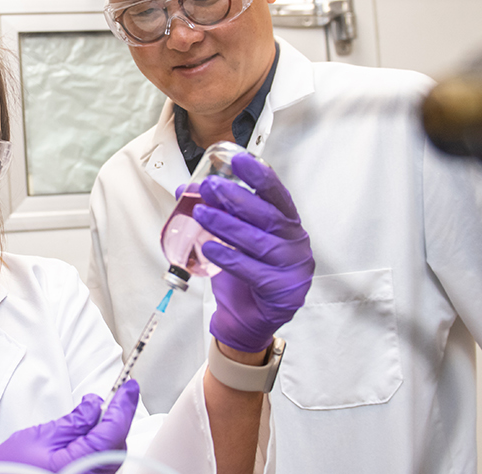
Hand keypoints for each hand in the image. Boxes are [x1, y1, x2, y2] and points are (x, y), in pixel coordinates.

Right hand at [0, 380, 139, 472]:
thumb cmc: (9, 468)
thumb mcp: (38, 438)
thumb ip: (72, 423)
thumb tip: (94, 405)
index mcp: (74, 466)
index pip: (111, 433)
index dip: (123, 407)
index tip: (129, 387)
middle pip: (116, 445)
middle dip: (118, 418)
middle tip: (118, 395)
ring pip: (112, 455)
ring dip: (111, 431)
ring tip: (100, 412)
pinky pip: (103, 464)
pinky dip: (103, 445)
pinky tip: (93, 433)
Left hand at [194, 153, 314, 352]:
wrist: (247, 320)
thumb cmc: (243, 275)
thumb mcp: (229, 238)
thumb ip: (216, 213)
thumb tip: (185, 190)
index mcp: (287, 225)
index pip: (277, 195)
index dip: (260, 176)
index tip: (239, 160)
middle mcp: (295, 243)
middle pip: (269, 216)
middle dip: (237, 198)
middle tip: (211, 187)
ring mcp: (293, 268)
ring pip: (259, 242)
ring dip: (228, 226)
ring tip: (202, 215)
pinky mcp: (283, 291)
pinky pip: (254, 271)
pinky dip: (230, 257)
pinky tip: (210, 248)